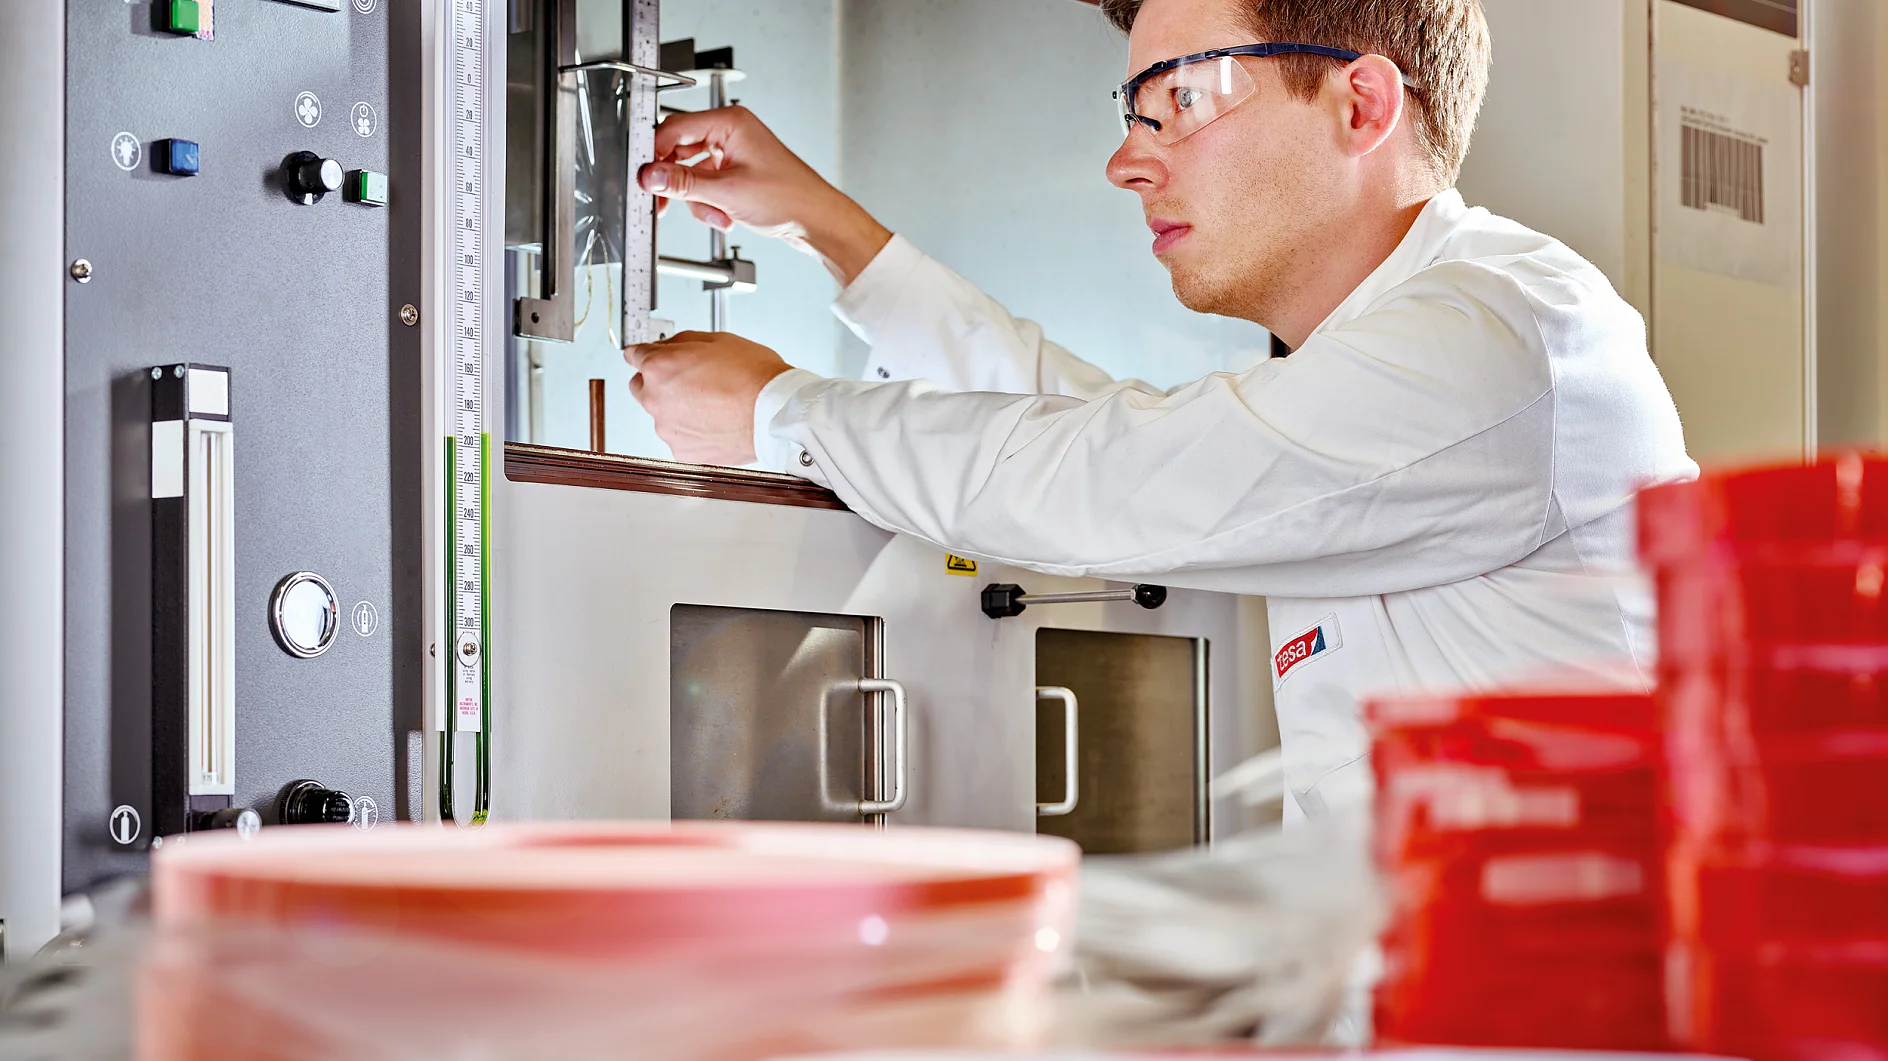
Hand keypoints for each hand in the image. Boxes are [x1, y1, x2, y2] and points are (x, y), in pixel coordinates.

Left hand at [625, 331, 792, 465]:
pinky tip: (713, 421)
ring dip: (678, 408)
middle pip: (642, 387)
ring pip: (663, 415)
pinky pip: (680, 437)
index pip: (634, 356)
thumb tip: (666, 345)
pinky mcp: (683, 451)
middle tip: (687, 380)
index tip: (651, 357)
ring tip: (710, 403)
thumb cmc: (753, 377)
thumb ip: (680, 342)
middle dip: (658, 382)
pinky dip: (691, 430)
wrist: (774, 413)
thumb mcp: (716, 340)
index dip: (646, 354)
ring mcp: (668, 428)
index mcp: (659, 367)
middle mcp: (656, 399)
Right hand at [639, 107, 891, 284]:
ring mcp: (733, 154)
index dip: (655, 154)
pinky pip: (706, 186)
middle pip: (680, 152)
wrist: (816, 221)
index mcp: (730, 123)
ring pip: (692, 174)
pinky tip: (725, 217)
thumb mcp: (727, 191)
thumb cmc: (790, 197)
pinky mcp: (736, 174)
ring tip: (717, 215)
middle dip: (677, 183)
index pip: (675, 128)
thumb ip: (683, 183)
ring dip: (698, 200)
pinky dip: (710, 205)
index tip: (645, 177)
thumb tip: (651, 176)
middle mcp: (731, 133)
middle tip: (664, 202)